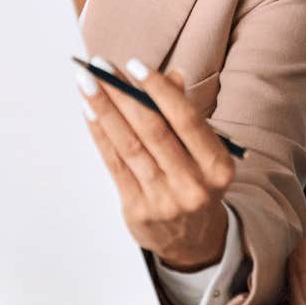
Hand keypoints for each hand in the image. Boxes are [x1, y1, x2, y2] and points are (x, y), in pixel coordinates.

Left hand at [80, 57, 238, 271]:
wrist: (194, 240)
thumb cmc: (197, 182)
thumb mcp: (205, 152)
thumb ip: (186, 115)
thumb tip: (170, 76)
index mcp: (218, 166)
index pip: (186, 120)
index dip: (158, 90)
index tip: (134, 64)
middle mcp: (194, 184)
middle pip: (153, 131)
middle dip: (123, 94)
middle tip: (100, 66)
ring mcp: (164, 200)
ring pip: (129, 146)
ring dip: (105, 111)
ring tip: (87, 83)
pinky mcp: (138, 209)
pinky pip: (115, 165)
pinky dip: (101, 135)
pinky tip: (89, 112)